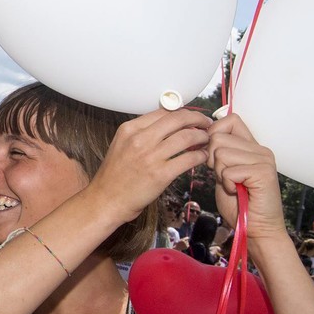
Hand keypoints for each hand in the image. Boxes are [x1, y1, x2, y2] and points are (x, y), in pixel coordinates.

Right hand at [87, 109, 210, 224]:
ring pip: (187, 136)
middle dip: (197, 119)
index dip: (182, 113)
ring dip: (202, 136)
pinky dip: (200, 155)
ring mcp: (151, 156)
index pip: (163, 112)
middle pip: (178, 119)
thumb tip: (167, 125)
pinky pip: (189, 158)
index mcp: (129, 129)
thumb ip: (141, 133)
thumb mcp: (121, 145)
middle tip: (206, 124)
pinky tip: (202, 157)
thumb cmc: (114, 176)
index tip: (191, 117)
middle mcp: (140, 139)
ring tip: (206, 140)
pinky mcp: (161, 174)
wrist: (107, 200)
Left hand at [204, 114, 286, 245]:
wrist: (256, 229)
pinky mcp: (263, 172)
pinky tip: (236, 191)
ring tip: (233, 185)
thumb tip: (200, 135)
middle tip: (225, 177)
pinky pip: (228, 170)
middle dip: (212, 159)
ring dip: (220, 173)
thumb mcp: (222, 172)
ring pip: (221, 152)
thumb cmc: (238, 203)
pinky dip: (226, 184)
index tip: (213, 157)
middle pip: (218, 137)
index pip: (229, 120)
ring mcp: (263, 159)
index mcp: (251, 146)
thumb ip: (217, 153)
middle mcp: (260, 149)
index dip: (213, 134)